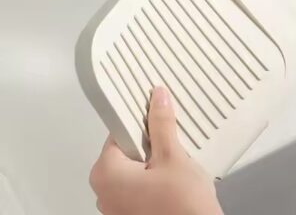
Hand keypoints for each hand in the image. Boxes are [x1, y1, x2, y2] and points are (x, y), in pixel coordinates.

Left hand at [90, 87, 222, 214]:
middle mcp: (105, 192)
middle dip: (152, 141)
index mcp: (106, 173)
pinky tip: (175, 178)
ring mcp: (118, 207)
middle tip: (173, 140)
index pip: (120, 130)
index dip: (142, 118)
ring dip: (157, 160)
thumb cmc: (180, 209)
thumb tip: (157, 100)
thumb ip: (162, 124)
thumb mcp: (173, 157)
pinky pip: (142, 186)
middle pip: (128, 149)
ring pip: (137, 168)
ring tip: (177, 162)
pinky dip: (157, 178)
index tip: (157, 109)